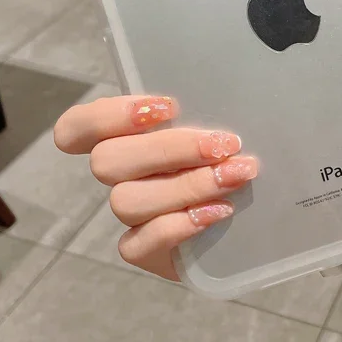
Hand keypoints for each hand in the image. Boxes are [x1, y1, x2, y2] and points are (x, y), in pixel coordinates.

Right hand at [54, 95, 256, 280]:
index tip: (168, 107)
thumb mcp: (220, 125)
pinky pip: (140, 243)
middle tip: (224, 144)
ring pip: (125, 201)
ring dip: (186, 185)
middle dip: (169, 149)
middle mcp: (123, 177)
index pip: (78, 127)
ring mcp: (132, 217)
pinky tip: (221, 211)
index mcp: (130, 137)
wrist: (264, 219)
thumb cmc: (239, 157)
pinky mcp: (147, 252)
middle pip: (106, 161)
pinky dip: (181, 225)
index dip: (109, 116)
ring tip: (237, 175)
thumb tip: (220, 90)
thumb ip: (205, 110)